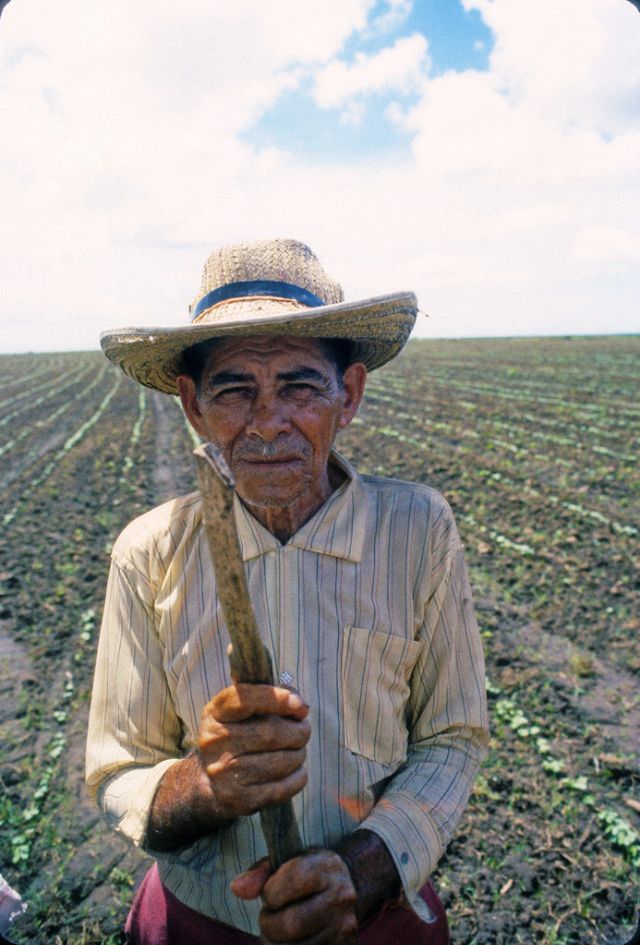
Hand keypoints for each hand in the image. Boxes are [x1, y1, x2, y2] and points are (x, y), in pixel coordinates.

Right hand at [197, 683, 309, 819]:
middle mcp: (213, 742)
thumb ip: (271, 697)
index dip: (276, 699)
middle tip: (304, 730)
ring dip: (299, 755)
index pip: (244, 700)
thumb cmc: (238, 735)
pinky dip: (298, 777)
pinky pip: (282, 788)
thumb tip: (300, 706)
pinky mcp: (237, 799)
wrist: (210, 782)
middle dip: (298, 731)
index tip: (300, 705)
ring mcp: (223, 773)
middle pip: (270, 733)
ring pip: (280, 761)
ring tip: (297, 751)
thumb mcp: (244, 710)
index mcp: (215, 713)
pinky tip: (296, 771)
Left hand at [231, 849, 358, 944]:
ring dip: (276, 944)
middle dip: (269, 925)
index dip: (271, 892)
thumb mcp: (287, 862)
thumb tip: (237, 888)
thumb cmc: (307, 873)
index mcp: (327, 867)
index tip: (269, 894)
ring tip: (277, 931)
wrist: (345, 888)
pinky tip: (289, 941)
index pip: (295, 879)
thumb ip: (260, 872)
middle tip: (268, 918)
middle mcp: (341, 897)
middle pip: (293, 923)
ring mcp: (344, 927)